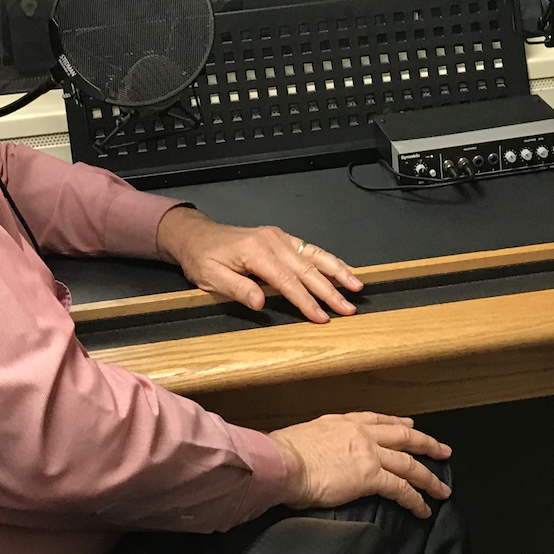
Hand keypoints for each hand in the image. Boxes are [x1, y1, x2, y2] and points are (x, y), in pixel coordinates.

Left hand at [156, 206, 361, 323]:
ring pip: (315, 255)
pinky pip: (310, 249)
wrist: (197, 235)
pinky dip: (329, 260)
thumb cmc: (202, 259)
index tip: (322, 318)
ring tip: (357, 286)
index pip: (287, 281)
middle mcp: (273, 241)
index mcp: (256, 252)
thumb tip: (261, 303)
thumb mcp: (211, 278)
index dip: (306, 301)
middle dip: (330, 291)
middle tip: (349, 309)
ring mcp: (280, 237)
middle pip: (307, 269)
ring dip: (338, 271)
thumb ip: (237, 289)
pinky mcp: (283, 238)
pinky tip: (343, 270)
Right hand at [270, 412, 452, 519]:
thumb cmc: (283, 453)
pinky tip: (424, 509)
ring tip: (442, 490)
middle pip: (404, 438)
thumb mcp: (304, 435)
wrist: (283, 462)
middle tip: (443, 451)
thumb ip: (319, 442)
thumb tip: (315, 452)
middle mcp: (361, 434)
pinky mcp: (371, 477)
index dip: (398, 424)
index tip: (411, 427)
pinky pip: (401, 489)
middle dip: (427, 445)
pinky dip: (415, 500)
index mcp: (344, 422)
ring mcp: (369, 454)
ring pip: (409, 465)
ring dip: (428, 478)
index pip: (379, 420)